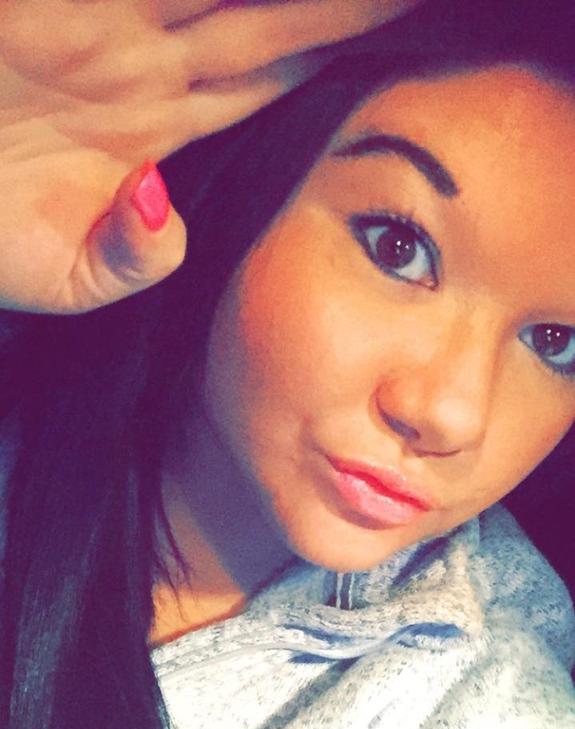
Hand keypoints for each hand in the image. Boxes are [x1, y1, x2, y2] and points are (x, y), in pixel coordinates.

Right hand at [0, 0, 424, 313]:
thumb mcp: (62, 274)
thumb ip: (131, 259)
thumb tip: (167, 212)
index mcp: (158, 125)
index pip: (272, 77)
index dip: (340, 53)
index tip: (412, 35)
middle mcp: (142, 61)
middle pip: (270, 13)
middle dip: (347, 3)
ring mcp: (101, 20)